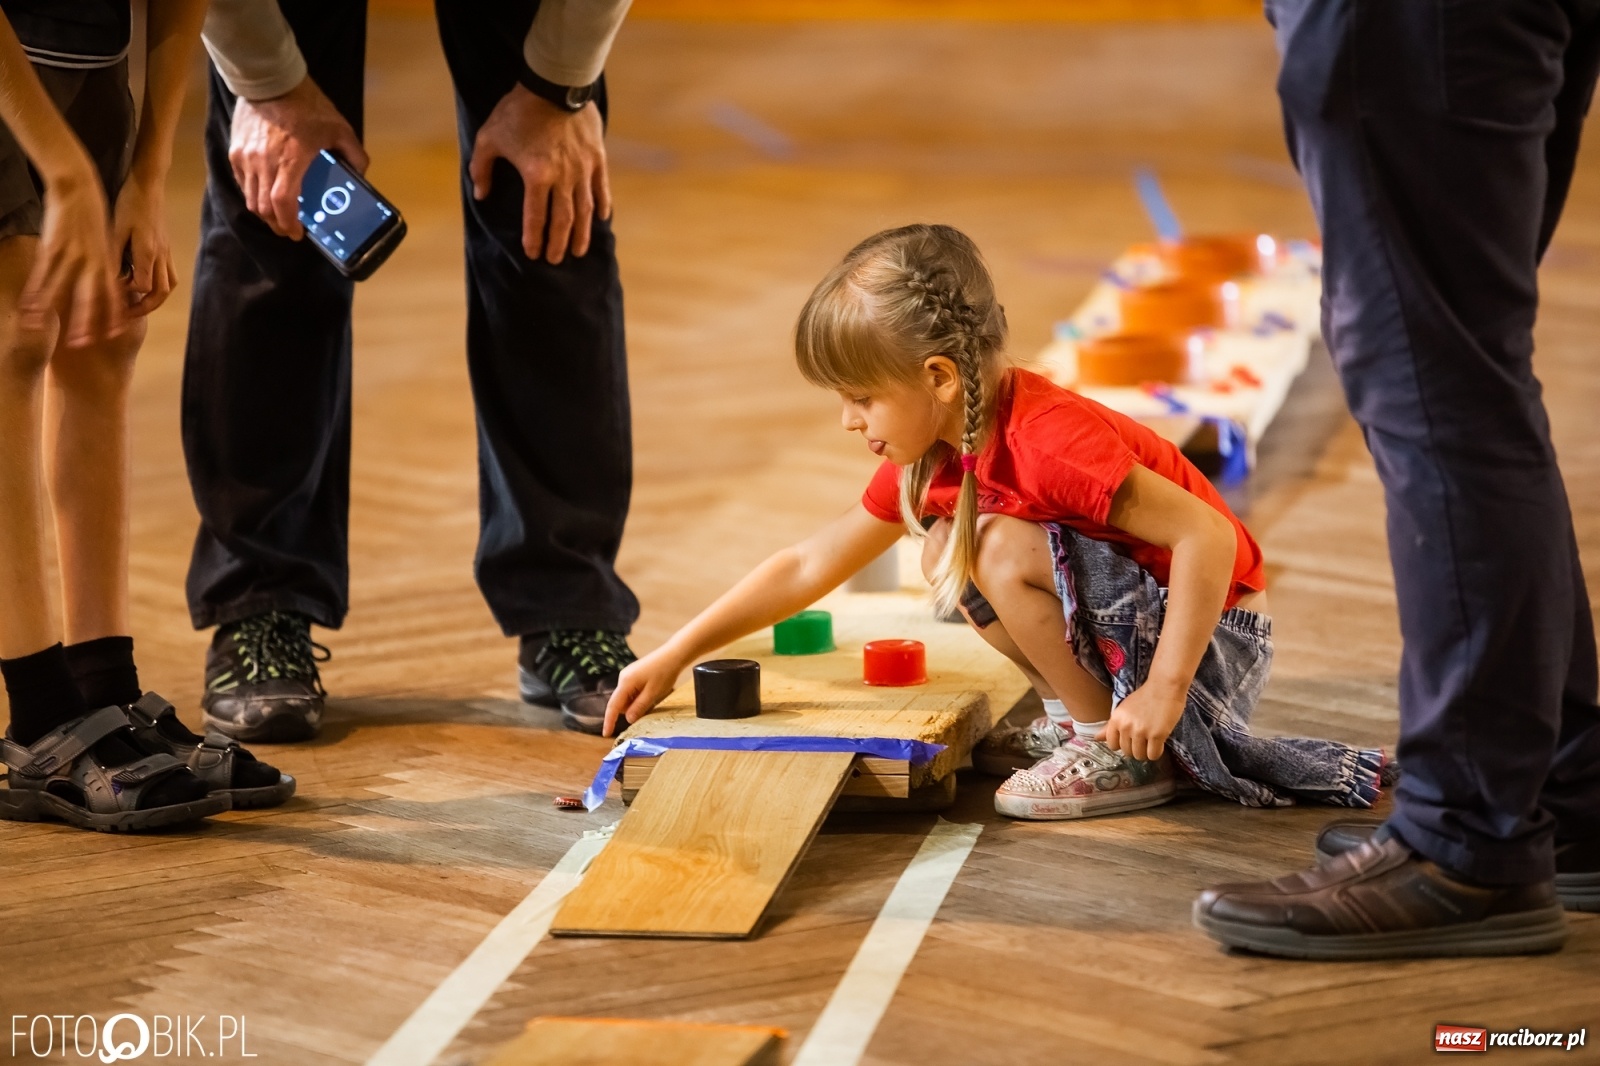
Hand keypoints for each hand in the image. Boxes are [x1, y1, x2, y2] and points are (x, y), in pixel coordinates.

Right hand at [20, 166, 124, 346]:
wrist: (78, 187)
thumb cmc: (93, 218)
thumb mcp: (107, 244)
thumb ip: (106, 266)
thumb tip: (107, 285)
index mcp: (107, 263)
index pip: (113, 296)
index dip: (114, 316)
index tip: (114, 335)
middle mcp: (92, 263)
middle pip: (90, 298)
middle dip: (86, 322)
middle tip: (81, 343)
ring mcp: (72, 256)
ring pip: (60, 289)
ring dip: (49, 311)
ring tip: (40, 329)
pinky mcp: (53, 247)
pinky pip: (41, 274)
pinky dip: (34, 291)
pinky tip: (26, 306)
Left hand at [112, 169, 176, 316]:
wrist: (149, 187)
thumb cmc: (129, 204)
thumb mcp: (115, 229)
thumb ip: (114, 256)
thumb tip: (110, 279)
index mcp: (147, 252)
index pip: (143, 286)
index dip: (128, 294)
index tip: (112, 293)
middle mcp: (161, 257)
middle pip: (160, 293)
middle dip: (145, 307)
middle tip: (127, 313)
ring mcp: (167, 253)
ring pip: (169, 286)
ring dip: (155, 299)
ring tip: (138, 302)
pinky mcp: (167, 249)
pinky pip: (169, 276)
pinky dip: (159, 286)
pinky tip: (144, 284)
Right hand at [229, 75, 367, 238]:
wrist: (270, 80)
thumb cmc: (306, 104)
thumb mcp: (339, 128)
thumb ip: (354, 154)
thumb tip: (361, 174)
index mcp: (291, 160)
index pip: (283, 203)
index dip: (289, 223)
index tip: (297, 233)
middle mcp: (264, 162)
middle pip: (264, 208)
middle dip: (277, 224)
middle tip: (289, 229)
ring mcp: (246, 157)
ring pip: (250, 198)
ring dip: (264, 212)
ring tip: (278, 215)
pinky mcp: (235, 150)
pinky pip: (241, 182)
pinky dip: (253, 194)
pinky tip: (264, 194)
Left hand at [468, 84, 610, 263]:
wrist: (554, 83)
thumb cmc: (518, 110)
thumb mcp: (489, 136)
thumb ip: (482, 168)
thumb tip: (480, 194)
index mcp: (536, 175)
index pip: (535, 216)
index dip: (534, 238)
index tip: (533, 254)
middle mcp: (563, 178)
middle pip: (563, 220)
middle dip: (559, 243)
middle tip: (556, 260)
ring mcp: (583, 169)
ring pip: (585, 210)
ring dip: (582, 233)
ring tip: (579, 251)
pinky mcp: (597, 157)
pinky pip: (601, 188)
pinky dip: (601, 205)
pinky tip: (601, 219)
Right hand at [602, 648, 685, 737]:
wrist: (673, 654)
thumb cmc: (664, 673)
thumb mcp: (653, 694)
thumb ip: (639, 708)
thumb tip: (628, 720)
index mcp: (625, 682)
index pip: (613, 706)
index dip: (609, 721)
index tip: (606, 734)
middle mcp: (623, 678)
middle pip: (621, 703)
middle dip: (631, 710)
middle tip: (650, 705)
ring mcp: (628, 675)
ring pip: (627, 698)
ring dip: (637, 703)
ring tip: (654, 695)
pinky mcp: (634, 674)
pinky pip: (632, 691)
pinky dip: (639, 697)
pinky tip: (652, 691)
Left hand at [1100, 678, 1186, 761]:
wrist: (1165, 686)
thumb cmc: (1145, 696)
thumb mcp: (1123, 709)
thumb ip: (1110, 726)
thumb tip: (1096, 738)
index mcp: (1116, 719)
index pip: (1112, 745)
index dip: (1122, 745)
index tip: (1130, 740)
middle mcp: (1126, 726)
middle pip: (1127, 752)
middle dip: (1135, 749)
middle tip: (1143, 740)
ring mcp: (1141, 731)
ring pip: (1139, 756)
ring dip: (1146, 752)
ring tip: (1151, 742)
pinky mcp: (1157, 735)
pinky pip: (1153, 755)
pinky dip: (1157, 752)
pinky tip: (1159, 743)